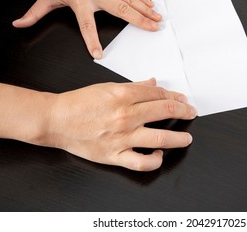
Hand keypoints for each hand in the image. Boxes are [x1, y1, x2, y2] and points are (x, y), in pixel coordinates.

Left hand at [12, 0, 160, 59]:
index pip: (86, 25)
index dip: (92, 40)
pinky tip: (150, 5)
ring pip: (129, 0)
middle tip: (152, 28)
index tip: (99, 54)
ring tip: (157, 18)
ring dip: (145, 10)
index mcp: (80, 1)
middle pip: (120, 9)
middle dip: (138, 20)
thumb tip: (19, 23)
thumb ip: (33, 13)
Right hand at [45, 78, 196, 170]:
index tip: (181, 99)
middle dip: (184, 111)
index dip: (175, 95)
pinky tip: (159, 156)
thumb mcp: (107, 87)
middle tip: (191, 113)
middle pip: (165, 110)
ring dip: (179, 138)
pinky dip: (153, 161)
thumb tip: (153, 83)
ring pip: (160, 138)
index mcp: (124, 95)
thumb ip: (133, 86)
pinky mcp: (114, 155)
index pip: (159, 94)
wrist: (56, 120)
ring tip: (187, 138)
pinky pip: (140, 163)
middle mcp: (126, 116)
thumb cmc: (79, 103)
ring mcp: (121, 137)